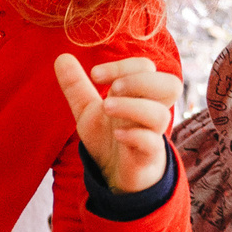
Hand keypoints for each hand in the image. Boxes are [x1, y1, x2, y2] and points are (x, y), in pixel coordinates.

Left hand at [55, 54, 180, 194]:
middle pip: (170, 85)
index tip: (95, 75)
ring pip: (161, 115)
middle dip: (139, 80)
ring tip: (106, 107)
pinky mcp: (148, 157)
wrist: (114, 175)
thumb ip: (76, 85)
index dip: (122, 65)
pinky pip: (153, 144)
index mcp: (139, 95)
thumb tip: (61, 57)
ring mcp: (152, 134)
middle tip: (112, 88)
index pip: (146, 67)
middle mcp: (150, 111)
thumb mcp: (87, 109)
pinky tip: (116, 134)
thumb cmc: (108, 137)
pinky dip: (134, 135)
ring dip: (132, 106)